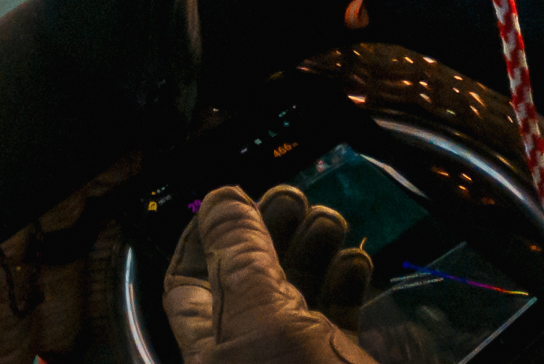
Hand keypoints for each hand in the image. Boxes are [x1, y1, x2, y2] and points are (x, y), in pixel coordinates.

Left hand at [165, 184, 375, 363]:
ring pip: (295, 291)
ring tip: (329, 221)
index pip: (188, 282)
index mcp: (210, 347)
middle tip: (293, 198)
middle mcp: (247, 351)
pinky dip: (343, 283)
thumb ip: (241, 257)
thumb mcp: (262, 317)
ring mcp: (292, 355)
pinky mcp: (337, 360)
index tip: (233, 197)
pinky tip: (355, 261)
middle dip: (270, 230)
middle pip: (249, 278)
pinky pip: (335, 314)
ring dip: (312, 248)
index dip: (206, 234)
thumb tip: (220, 198)